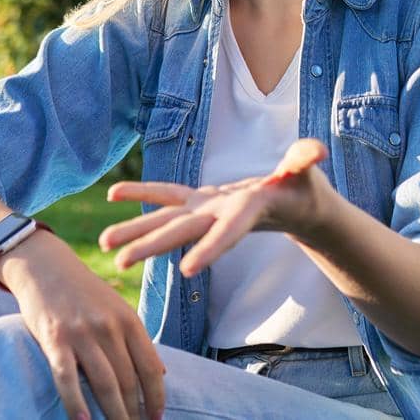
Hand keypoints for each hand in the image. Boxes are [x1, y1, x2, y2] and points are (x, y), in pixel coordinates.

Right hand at [0, 230, 165, 419]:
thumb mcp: (117, 308)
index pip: (150, 367)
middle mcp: (109, 327)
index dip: (156, 397)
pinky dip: (75, 403)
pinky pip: (66, 378)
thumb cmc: (84, 293)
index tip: (158, 418)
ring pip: (103, 384)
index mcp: (128, 320)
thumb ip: (136, 340)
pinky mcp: (54, 339)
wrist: (45, 266)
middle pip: (128, 381)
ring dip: (113, 415)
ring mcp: (82, 333)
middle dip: (134, 413)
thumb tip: (161, 373)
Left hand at [99, 138, 336, 276]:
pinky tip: (113, 195)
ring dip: (136, 231)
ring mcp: (208, 210)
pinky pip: (167, 196)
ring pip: (167, 221)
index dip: (211, 248)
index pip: (229, 232)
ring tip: (104, 244)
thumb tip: (316, 150)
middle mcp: (221, 216)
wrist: (298, 208)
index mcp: (249, 211)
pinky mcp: (202, 201)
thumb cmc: (306, 189)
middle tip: (120, 261)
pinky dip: (142, 194)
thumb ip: (306, 160)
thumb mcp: (308, 174)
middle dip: (152, 245)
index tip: (188, 270)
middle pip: (184, 233)